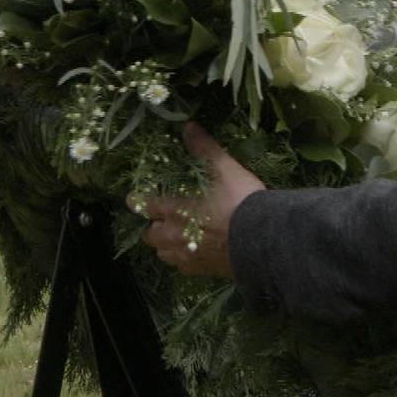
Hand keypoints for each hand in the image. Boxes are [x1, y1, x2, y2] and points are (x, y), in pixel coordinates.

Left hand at [135, 121, 264, 277]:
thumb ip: (203, 148)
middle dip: (154, 226)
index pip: (141, 205)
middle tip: (165, 218)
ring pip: (163, 253)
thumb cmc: (238, 200)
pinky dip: (184, 259)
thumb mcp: (224, 168)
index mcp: (172, 208)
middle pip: (149, 234)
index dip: (137, 201)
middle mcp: (172, 234)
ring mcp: (186, 255)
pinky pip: (182, 268)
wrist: (260, 239)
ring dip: (166, 245)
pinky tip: (195, 253)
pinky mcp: (201, 270)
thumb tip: (188, 126)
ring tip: (178, 236)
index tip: (136, 198)